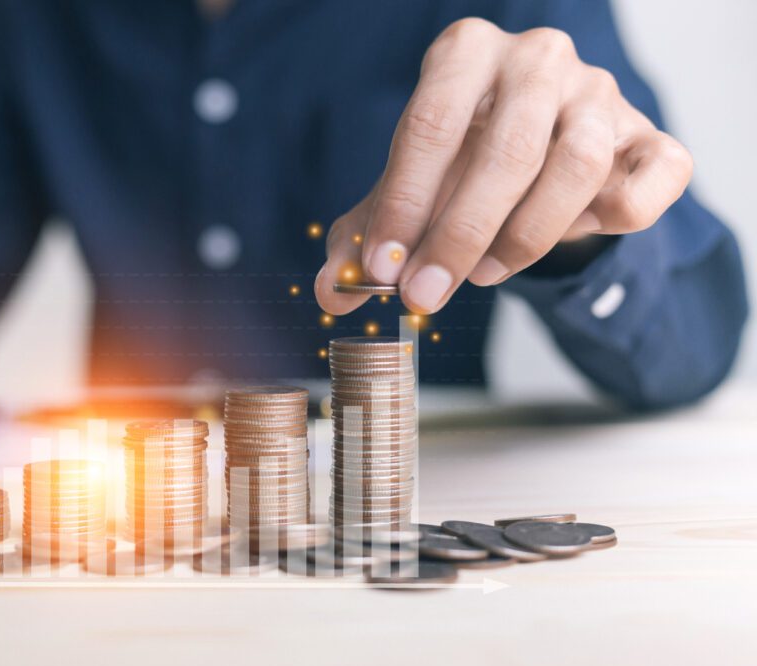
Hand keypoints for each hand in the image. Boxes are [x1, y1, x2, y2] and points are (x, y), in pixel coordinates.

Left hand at [316, 18, 692, 314]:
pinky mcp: (650, 137)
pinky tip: (570, 237)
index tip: (381, 269)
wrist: (537, 162)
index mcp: (466, 53)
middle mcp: (538, 58)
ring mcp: (601, 93)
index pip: (430, 124)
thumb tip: (332, 293)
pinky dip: (611, 223)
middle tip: (425, 295)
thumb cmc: (459, 170)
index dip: (403, 205)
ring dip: (525, 236)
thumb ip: (366, 238)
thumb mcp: (405, 195)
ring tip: (486, 273)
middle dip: (458, 237)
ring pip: (577, 165)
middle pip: (507, 149)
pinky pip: (649, 183)